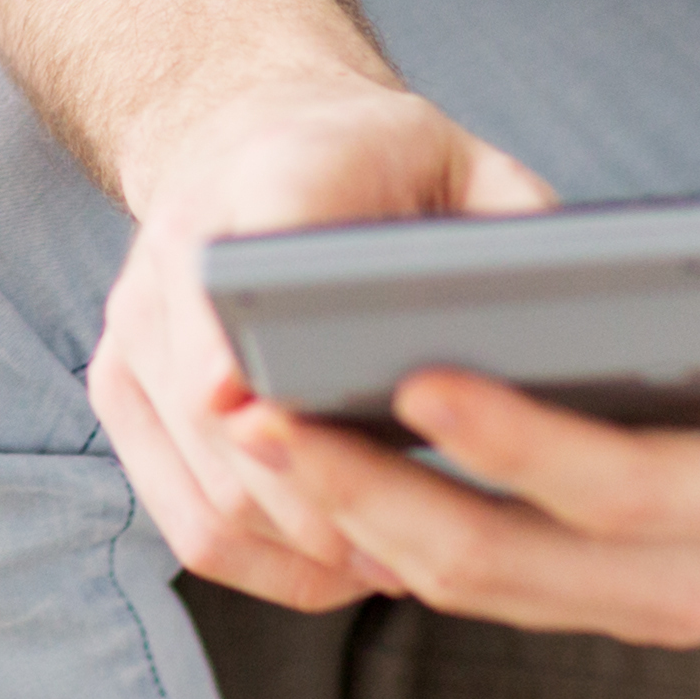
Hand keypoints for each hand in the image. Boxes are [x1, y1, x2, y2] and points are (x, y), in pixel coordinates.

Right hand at [90, 75, 555, 611]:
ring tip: (402, 566)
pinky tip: (343, 563)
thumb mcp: (463, 158)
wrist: (252, 132)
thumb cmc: (382, 161)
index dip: (232, 340)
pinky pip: (186, 518)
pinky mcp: (122, 390)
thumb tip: (577, 327)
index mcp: (270, 177)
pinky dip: (267, 561)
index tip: (248, 403)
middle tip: (424, 551)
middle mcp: (176, 254)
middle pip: (219, 416)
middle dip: (317, 499)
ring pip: (210, 488)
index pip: (239, 262)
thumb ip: (512, 223)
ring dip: (303, 547)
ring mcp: (135, 331)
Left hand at [255, 207, 699, 644]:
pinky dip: (417, 542)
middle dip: (376, 496)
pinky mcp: (648, 598)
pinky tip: (339, 472)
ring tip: (265, 441)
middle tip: (261, 418)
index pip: (619, 485)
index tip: (412, 369)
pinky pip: (512, 588)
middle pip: (516, 565)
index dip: (509, 435)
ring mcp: (678, 605)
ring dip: (373, 525)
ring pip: (496, 592)